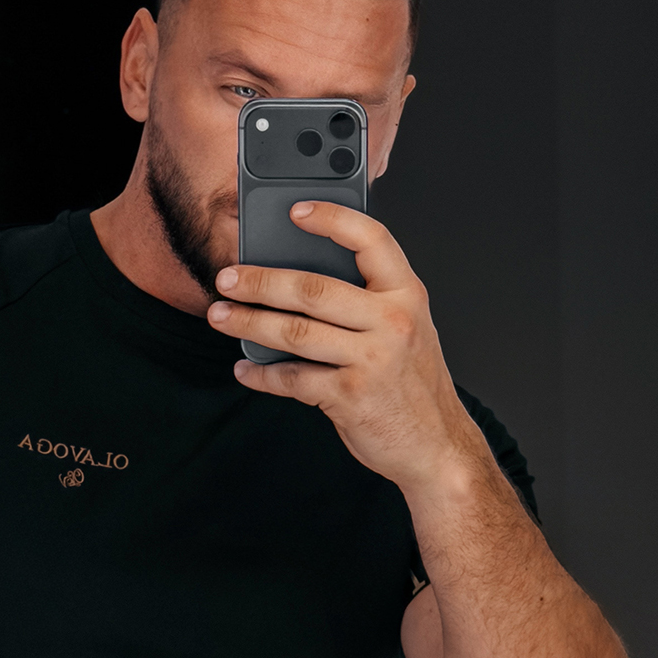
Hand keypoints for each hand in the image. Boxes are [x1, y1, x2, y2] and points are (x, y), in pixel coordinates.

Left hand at [208, 203, 489, 499]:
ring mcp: (373, 360)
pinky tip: (244, 369)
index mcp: (407, 295)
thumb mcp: (408, 329)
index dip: (332, 218)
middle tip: (227, 278)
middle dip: (261, 281)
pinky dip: (262, 375)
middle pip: (314, 289)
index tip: (295, 210)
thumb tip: (296, 281)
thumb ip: (368, 302)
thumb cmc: (413, 385)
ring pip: (295, 332)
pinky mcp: (351, 396)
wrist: (437, 447)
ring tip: (220, 316)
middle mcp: (393, 322)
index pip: (371, 239)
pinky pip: (294, 379)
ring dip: (249, 323)